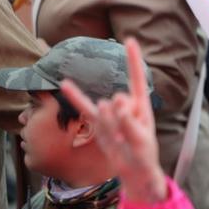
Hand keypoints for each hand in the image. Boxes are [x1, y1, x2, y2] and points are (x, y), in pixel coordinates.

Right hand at [60, 38, 167, 203]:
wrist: (132, 169)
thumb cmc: (143, 154)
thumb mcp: (141, 140)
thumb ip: (129, 121)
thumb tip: (114, 101)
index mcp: (142, 106)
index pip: (137, 79)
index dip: (133, 60)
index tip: (130, 40)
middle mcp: (125, 104)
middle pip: (119, 100)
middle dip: (123, 118)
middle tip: (129, 136)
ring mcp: (109, 112)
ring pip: (104, 109)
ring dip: (110, 126)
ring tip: (119, 140)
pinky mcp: (97, 121)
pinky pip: (84, 107)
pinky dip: (75, 96)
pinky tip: (64, 83)